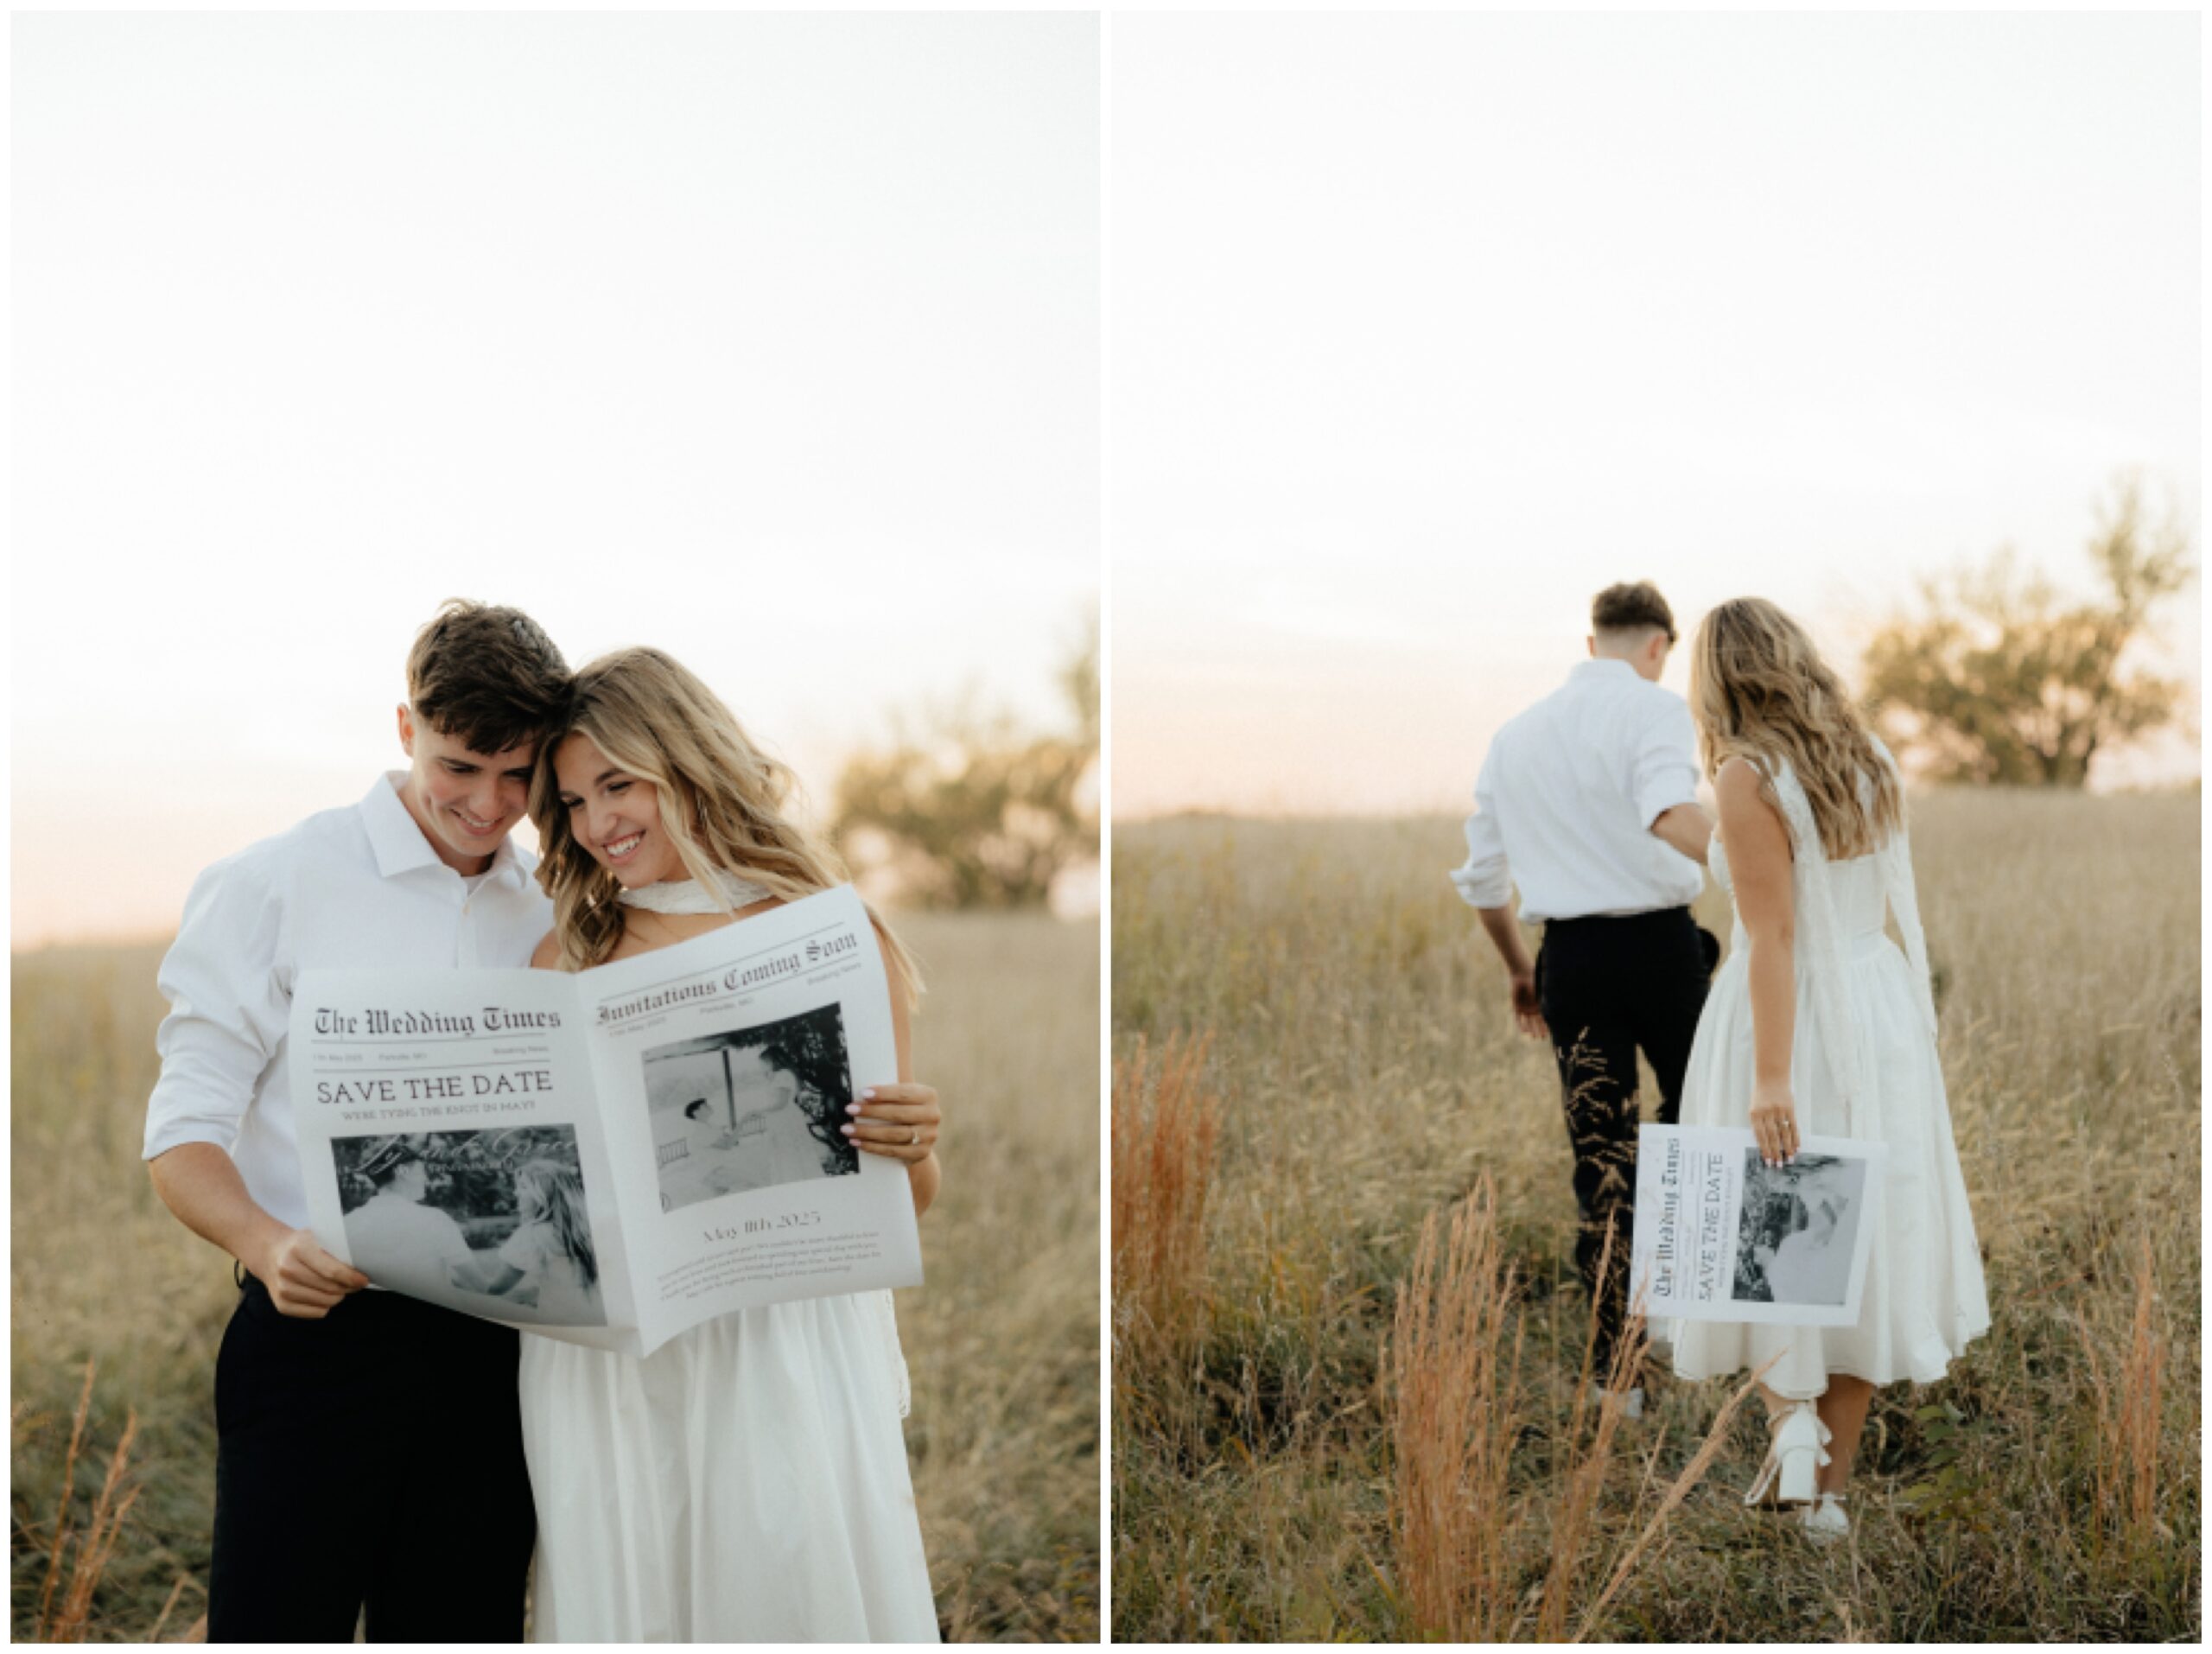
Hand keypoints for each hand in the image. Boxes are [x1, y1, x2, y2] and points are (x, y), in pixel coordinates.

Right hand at [252, 1226, 369, 1317]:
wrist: (270, 1253)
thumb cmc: (301, 1244)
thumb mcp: (317, 1237)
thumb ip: (336, 1249)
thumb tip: (361, 1267)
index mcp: (299, 1248)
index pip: (332, 1271)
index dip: (352, 1278)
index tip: (364, 1279)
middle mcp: (287, 1269)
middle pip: (330, 1288)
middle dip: (348, 1287)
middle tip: (356, 1283)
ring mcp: (282, 1289)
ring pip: (325, 1302)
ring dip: (339, 1297)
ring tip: (341, 1288)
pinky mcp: (281, 1305)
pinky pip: (315, 1313)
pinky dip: (326, 1306)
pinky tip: (325, 1295)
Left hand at [842, 1083, 940, 1163]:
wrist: (919, 1136)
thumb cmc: (904, 1109)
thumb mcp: (903, 1098)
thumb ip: (888, 1094)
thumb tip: (861, 1093)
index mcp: (929, 1095)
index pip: (904, 1093)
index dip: (883, 1094)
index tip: (863, 1093)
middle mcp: (933, 1115)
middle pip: (898, 1114)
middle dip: (871, 1112)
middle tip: (849, 1110)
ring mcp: (929, 1135)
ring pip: (894, 1134)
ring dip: (867, 1132)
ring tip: (848, 1129)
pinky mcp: (922, 1152)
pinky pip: (894, 1150)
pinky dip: (873, 1147)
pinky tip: (858, 1142)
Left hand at [1508, 971, 1546, 1039]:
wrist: (1521, 976)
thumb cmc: (1533, 981)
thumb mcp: (1539, 990)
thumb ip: (1542, 998)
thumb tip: (1548, 1007)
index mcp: (1540, 1005)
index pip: (1545, 1018)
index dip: (1547, 1025)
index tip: (1550, 1032)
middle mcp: (1533, 1009)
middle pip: (1537, 1022)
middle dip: (1540, 1030)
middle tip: (1542, 1037)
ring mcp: (1525, 1009)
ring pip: (1529, 1022)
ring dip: (1531, 1029)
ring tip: (1534, 1037)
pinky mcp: (1516, 1008)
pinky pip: (1519, 1019)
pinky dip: (1521, 1025)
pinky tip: (1524, 1031)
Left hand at [1749, 1077, 1798, 1167]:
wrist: (1771, 1077)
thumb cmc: (1761, 1096)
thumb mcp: (1754, 1108)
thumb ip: (1759, 1124)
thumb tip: (1766, 1145)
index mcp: (1754, 1114)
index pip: (1760, 1136)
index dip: (1764, 1149)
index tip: (1768, 1161)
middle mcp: (1767, 1113)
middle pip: (1772, 1136)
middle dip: (1776, 1152)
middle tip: (1779, 1165)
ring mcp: (1779, 1111)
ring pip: (1784, 1133)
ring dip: (1787, 1147)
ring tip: (1789, 1159)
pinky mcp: (1790, 1109)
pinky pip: (1793, 1126)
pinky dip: (1795, 1137)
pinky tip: (1797, 1147)